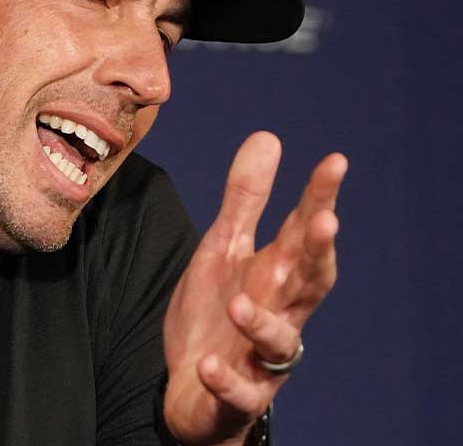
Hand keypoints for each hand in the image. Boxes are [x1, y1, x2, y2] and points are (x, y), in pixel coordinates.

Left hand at [162, 132, 345, 444]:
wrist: (195, 388)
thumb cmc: (218, 313)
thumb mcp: (223, 248)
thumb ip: (246, 199)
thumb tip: (268, 136)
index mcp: (278, 275)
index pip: (304, 233)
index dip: (320, 199)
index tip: (334, 161)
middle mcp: (280, 312)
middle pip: (309, 283)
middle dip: (318, 255)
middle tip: (324, 223)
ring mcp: (262, 357)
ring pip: (279, 341)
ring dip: (261, 322)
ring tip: (238, 304)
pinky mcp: (237, 394)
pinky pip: (237, 390)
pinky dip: (226, 379)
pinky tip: (209, 365)